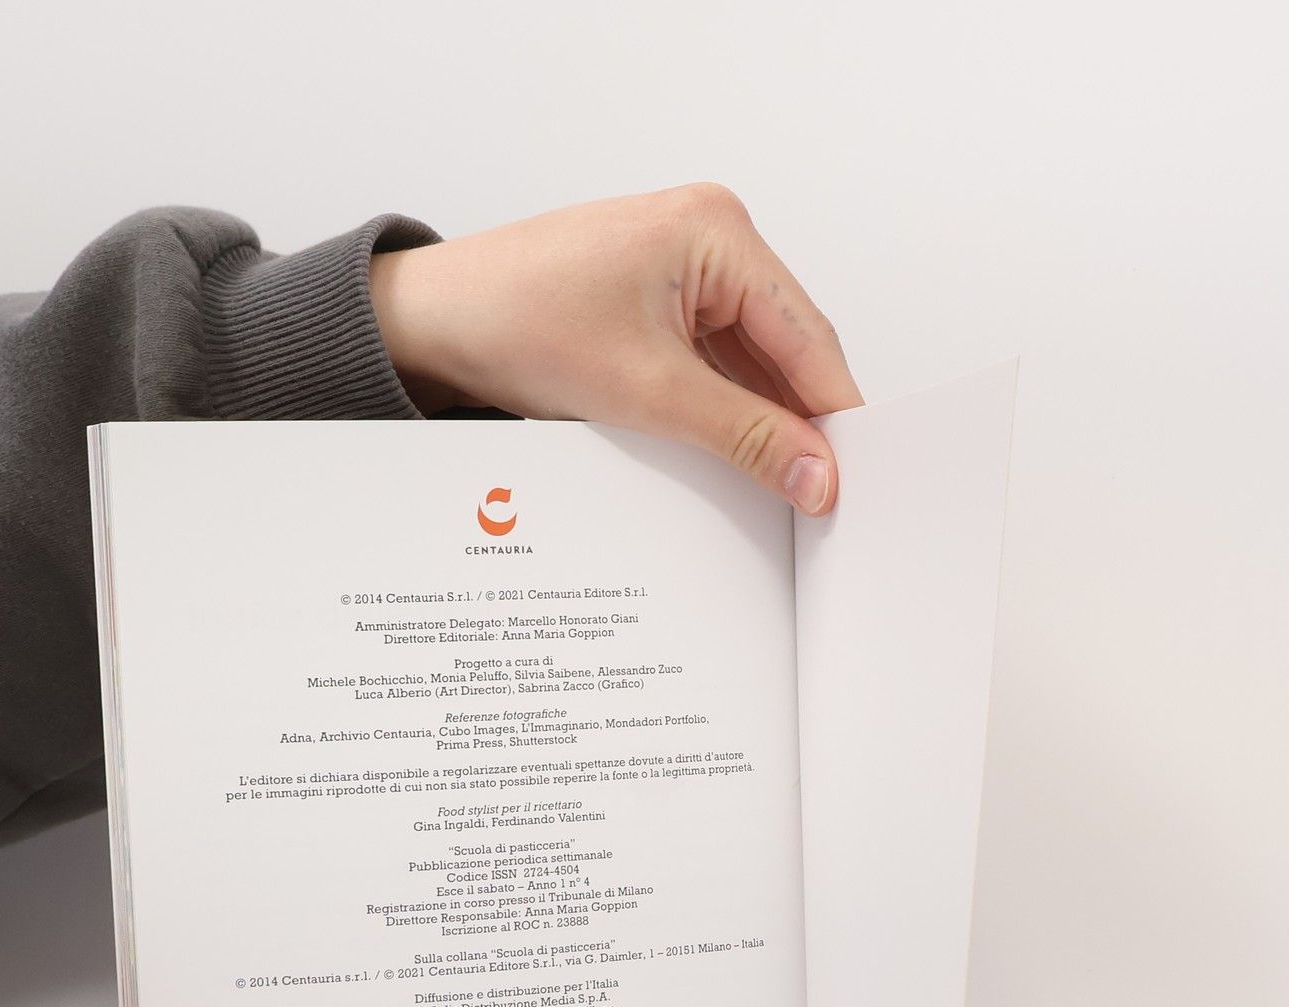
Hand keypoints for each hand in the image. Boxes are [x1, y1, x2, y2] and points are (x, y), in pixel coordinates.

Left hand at [368, 183, 863, 514]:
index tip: (853, 480)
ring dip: (762, 420)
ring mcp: (686, 267)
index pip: (808, 337)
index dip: (835, 415)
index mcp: (718, 230)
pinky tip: (737, 456)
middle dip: (801, 420)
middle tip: (822, 494)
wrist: (435, 323)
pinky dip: (728, 409)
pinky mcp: (660, 299)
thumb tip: (818, 476)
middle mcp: (711, 236)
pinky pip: (718, 362)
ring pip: (754, 361)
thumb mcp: (650, 393)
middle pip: (788, 348)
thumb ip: (747, 437)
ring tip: (780, 484)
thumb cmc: (518, 322)